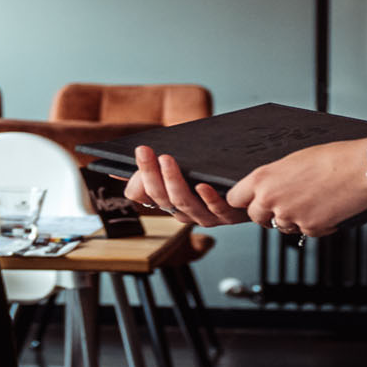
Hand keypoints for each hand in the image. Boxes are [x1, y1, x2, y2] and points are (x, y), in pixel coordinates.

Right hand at [121, 146, 248, 226]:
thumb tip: (115, 174)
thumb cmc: (211, 173)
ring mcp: (206, 216)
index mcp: (170, 202)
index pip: (147, 194)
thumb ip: (151, 171)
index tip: (141, 151)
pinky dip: (207, 198)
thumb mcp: (180, 168)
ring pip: (183, 203)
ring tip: (167, 160)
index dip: (141, 175)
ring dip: (173, 182)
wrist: (252, 180)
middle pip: (161, 197)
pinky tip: (201, 184)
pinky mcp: (229, 215)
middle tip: (146, 151)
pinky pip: (216, 210)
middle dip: (151, 173)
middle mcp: (185, 212)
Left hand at [224, 138, 366, 238]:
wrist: (362, 169)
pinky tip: (325, 207)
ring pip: (280, 226)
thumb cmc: (332, 158)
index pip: (234, 198)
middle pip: (255, 217)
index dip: (243, 200)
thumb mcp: (292, 160)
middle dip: (267, 212)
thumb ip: (274, 177)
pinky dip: (313, 224)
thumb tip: (266, 189)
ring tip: (311, 200)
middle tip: (285, 202)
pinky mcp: (309, 229)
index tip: (248, 200)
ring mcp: (289, 216)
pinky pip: (304, 232)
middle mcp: (271, 199)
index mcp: (262, 178)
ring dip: (292, 219)